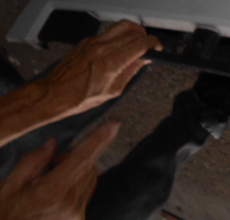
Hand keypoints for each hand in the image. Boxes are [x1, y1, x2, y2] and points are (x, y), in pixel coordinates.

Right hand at [0, 122, 118, 219]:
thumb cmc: (5, 217)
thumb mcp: (7, 189)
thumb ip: (31, 163)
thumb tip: (52, 144)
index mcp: (51, 193)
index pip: (81, 158)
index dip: (99, 140)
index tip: (114, 125)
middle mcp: (69, 204)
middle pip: (87, 166)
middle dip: (76, 156)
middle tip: (54, 161)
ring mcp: (76, 215)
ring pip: (89, 178)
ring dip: (77, 170)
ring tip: (50, 180)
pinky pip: (85, 193)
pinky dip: (76, 185)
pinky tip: (55, 194)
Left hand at [37, 21, 161, 115]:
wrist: (53, 94)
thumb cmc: (78, 98)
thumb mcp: (112, 91)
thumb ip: (131, 71)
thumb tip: (144, 60)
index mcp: (111, 63)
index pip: (140, 43)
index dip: (154, 43)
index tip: (158, 47)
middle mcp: (103, 48)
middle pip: (134, 32)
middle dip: (146, 38)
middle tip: (149, 46)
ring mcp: (94, 42)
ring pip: (122, 26)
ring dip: (135, 31)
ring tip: (138, 41)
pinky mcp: (87, 40)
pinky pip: (110, 32)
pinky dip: (120, 35)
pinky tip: (120, 46)